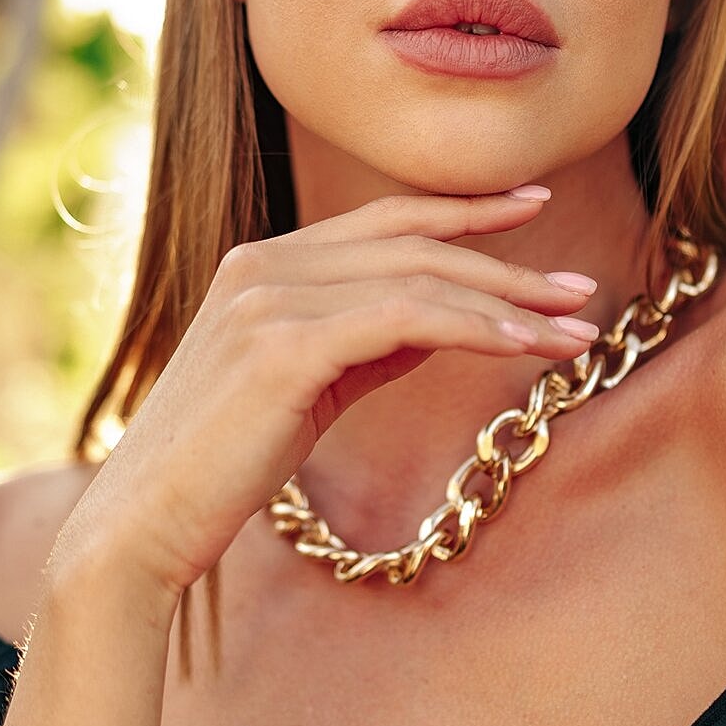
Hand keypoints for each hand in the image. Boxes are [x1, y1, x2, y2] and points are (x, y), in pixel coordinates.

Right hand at [54, 189, 597, 599]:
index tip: (536, 205)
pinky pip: (403, 319)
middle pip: (416, 245)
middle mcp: (267, 264)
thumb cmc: (227, 457)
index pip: (388, 220)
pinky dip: (471, 329)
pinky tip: (522, 348)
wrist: (145, 520)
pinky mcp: (282, 345)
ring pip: (420, 279)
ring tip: (574, 329)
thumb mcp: (309, 382)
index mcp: (267, 262)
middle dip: (509, 265)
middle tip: (581, 289)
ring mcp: (270, 298)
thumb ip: (368, 341)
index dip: (467, 210)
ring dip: (508, 304)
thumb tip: (446, 320)